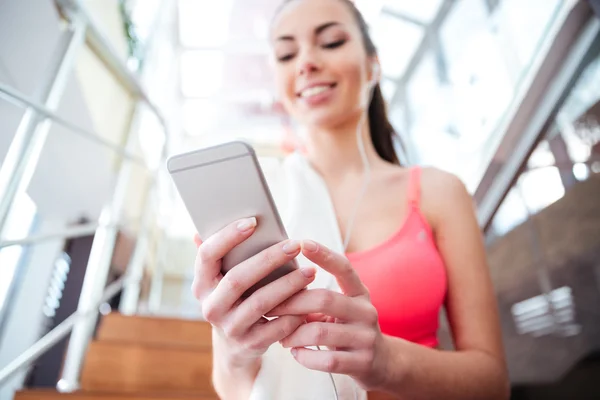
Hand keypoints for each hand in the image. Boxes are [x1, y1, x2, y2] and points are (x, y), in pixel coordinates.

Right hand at [191, 218, 315, 364]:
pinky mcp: (250, 344)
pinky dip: (294, 313)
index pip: (207, 255)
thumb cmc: (234, 300)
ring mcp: (229, 328)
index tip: (253, 222)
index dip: (227, 237)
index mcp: (201, 284)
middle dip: (269, 259)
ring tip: (310, 271)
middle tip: (295, 245)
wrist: (235, 347)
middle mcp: (211, 307)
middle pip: (238, 279)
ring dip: (288, 285)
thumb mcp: (221, 280)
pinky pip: (276, 327)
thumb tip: (205, 227)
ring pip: (260, 303)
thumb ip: (218, 255)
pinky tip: (308, 299)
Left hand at [267, 240, 390, 390]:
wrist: (380, 361)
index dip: (324, 255)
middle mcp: (366, 311)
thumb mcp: (339, 309)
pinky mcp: (362, 362)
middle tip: (271, 308)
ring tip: (283, 336)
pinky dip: (304, 356)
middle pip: (324, 299)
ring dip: (294, 334)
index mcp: (359, 292)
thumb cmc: (348, 328)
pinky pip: (325, 360)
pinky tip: (296, 352)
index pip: (344, 267)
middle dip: (292, 303)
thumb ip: (315, 298)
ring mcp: (366, 337)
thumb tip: (277, 285)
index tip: (302, 243)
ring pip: (320, 332)